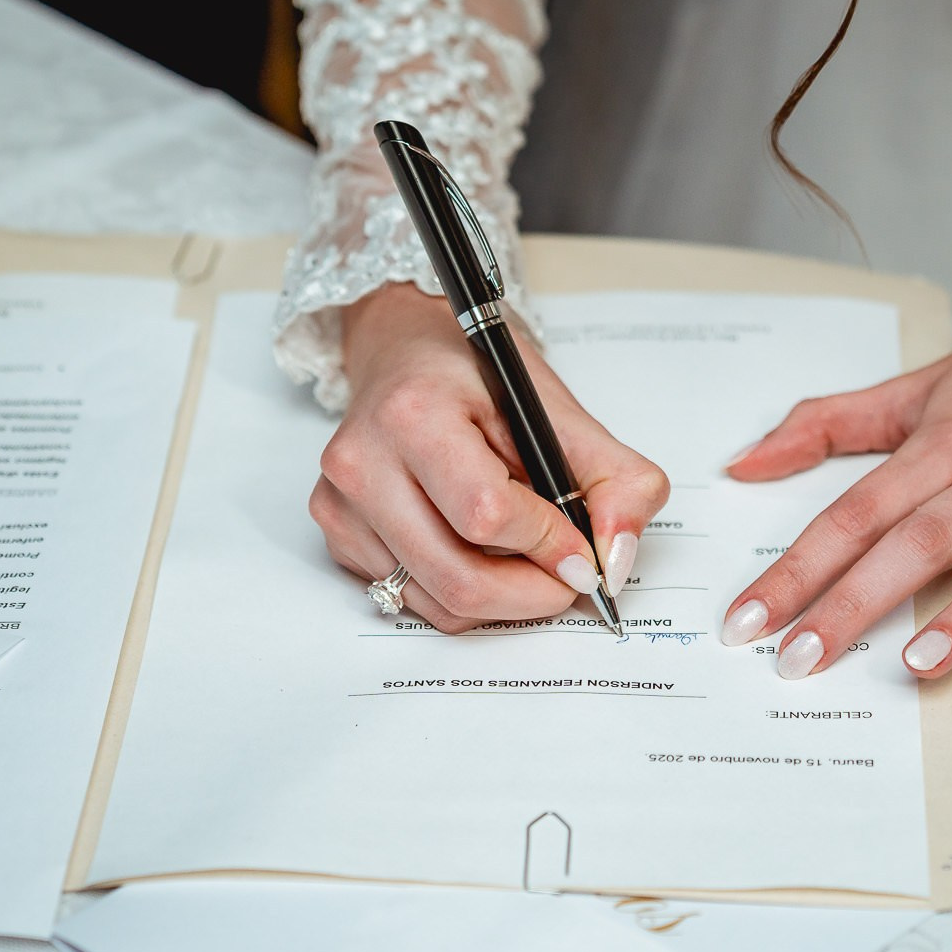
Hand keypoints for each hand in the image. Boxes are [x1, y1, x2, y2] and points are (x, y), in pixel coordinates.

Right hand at [311, 283, 670, 632]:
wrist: (403, 350)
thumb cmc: (475, 376)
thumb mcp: (558, 410)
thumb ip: (615, 481)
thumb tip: (615, 560)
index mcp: (415, 415)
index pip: (487, 515)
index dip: (549, 545)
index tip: (583, 553)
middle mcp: (362, 462)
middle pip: (458, 577)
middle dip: (532, 594)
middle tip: (567, 580)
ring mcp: (341, 503)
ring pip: (437, 601)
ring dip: (500, 597)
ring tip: (527, 559)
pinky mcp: (336, 533)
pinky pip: (412, 598)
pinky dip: (461, 590)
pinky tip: (479, 549)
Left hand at [720, 307, 951, 678]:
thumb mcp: (921, 386)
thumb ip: (829, 424)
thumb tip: (743, 463)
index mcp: (943, 445)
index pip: (853, 513)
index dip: (795, 568)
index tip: (745, 620)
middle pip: (918, 542)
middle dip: (854, 603)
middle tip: (799, 659)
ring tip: (920, 664)